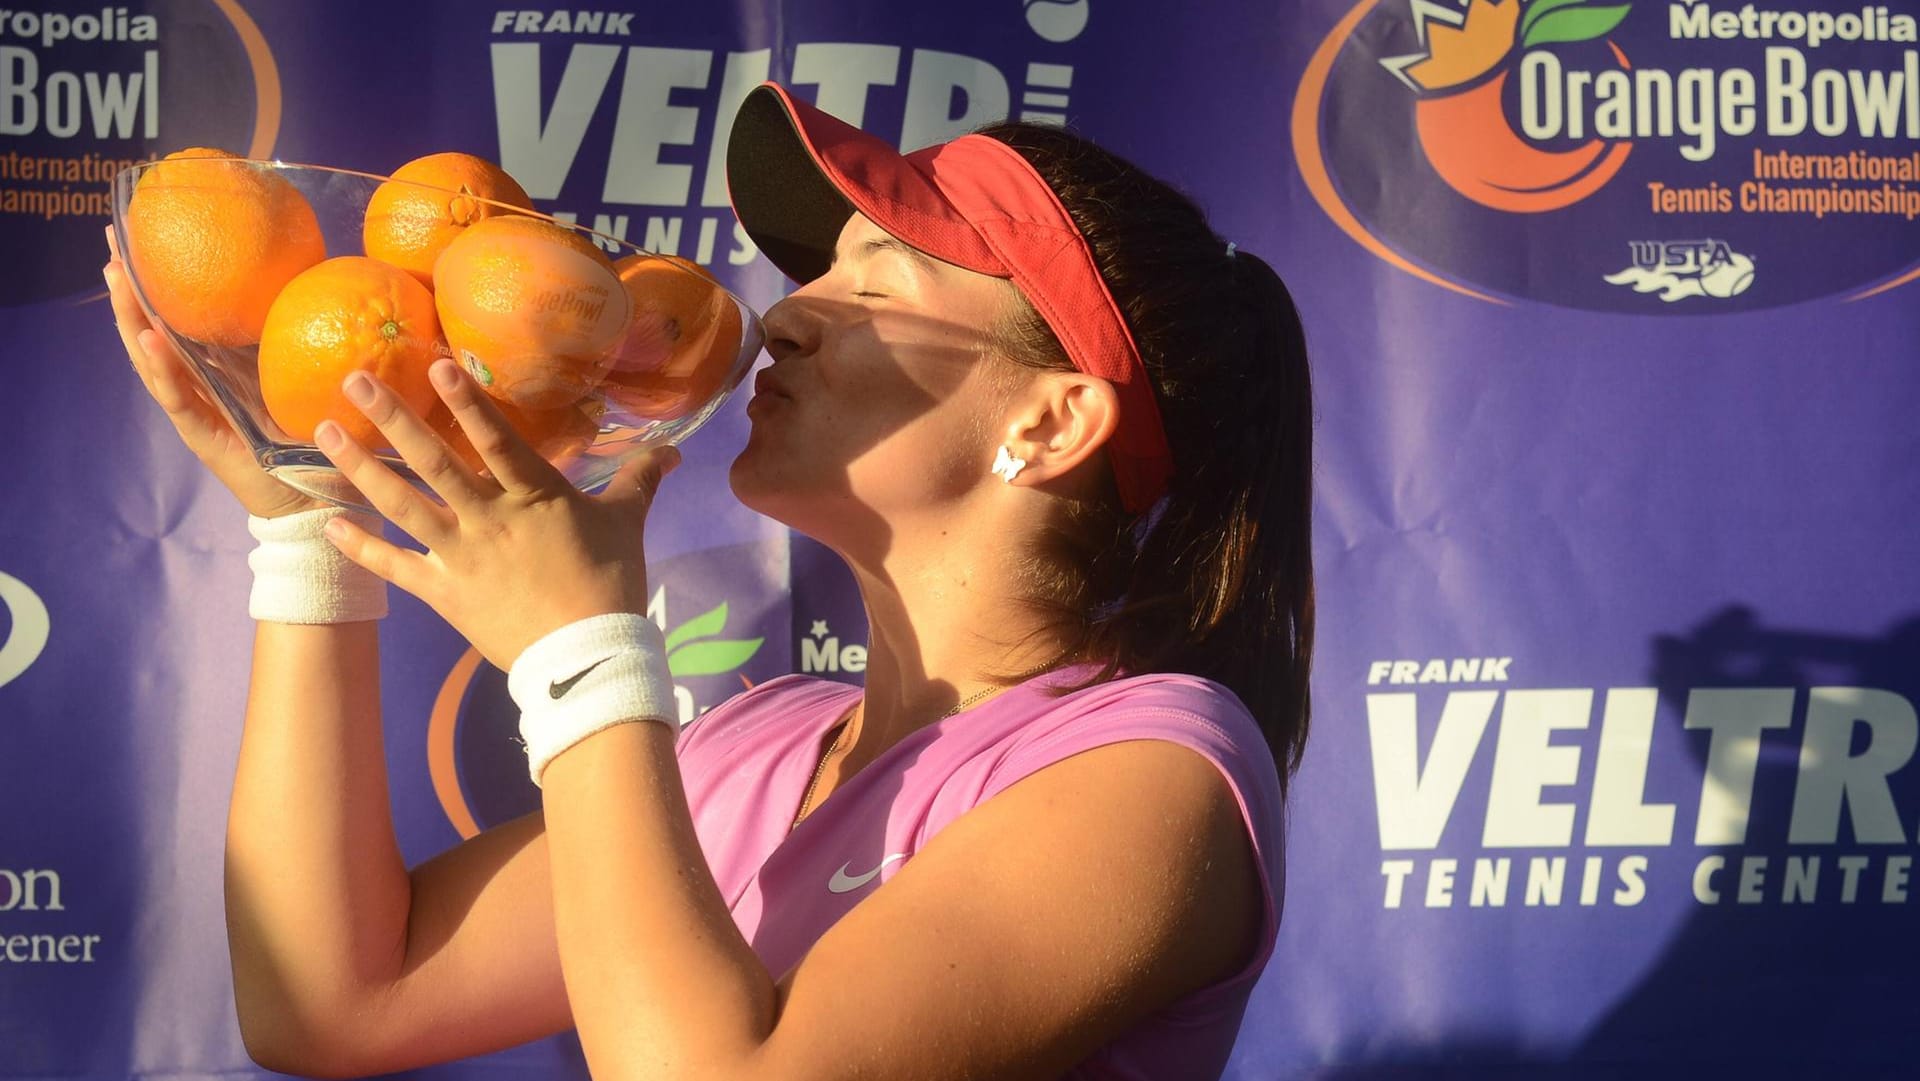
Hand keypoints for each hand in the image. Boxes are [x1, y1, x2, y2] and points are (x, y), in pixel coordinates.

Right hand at [103, 225, 320, 518]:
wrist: (321, 499)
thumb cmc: (320, 437)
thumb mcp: (309, 375)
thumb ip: (307, 338)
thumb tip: (329, 279)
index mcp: (222, 370)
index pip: (183, 317)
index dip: (163, 279)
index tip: (147, 234)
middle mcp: (201, 386)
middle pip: (155, 329)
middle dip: (132, 286)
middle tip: (113, 239)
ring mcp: (197, 411)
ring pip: (153, 359)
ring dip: (131, 318)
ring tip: (114, 277)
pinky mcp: (204, 436)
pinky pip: (178, 398)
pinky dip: (160, 369)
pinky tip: (146, 339)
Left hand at [316, 358, 679, 668]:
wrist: (587, 656)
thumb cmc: (609, 583)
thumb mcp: (626, 524)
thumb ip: (638, 480)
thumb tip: (673, 449)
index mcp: (535, 495)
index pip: (497, 438)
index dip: (467, 402)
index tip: (435, 366)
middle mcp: (489, 517)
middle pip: (434, 461)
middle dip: (392, 419)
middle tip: (354, 380)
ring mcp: (462, 555)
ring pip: (403, 504)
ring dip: (361, 468)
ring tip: (324, 434)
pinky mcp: (444, 592)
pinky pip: (395, 566)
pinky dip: (361, 547)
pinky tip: (329, 523)